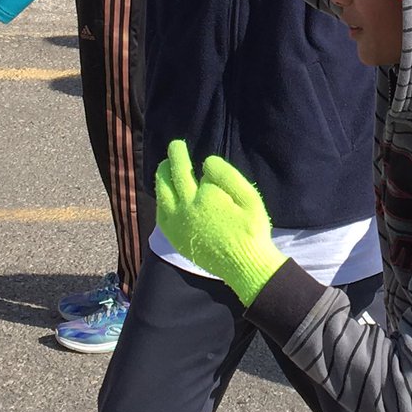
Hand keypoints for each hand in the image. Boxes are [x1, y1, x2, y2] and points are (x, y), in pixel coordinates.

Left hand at [155, 140, 287, 305]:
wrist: (243, 264)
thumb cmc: (251, 229)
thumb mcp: (249, 197)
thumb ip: (227, 176)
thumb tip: (207, 162)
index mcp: (205, 196)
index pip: (198, 171)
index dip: (201, 164)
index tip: (203, 158)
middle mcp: (186, 207)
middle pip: (173, 176)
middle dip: (174, 158)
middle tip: (175, 147)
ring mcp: (177, 223)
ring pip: (162, 194)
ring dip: (162, 176)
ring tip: (165, 166)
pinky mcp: (175, 237)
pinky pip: (160, 214)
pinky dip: (160, 200)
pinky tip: (165, 196)